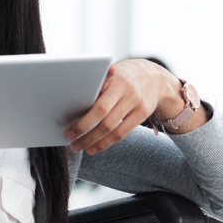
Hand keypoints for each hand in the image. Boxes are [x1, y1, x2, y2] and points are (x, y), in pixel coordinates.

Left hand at [65, 58, 181, 155]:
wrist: (155, 77)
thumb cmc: (124, 77)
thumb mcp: (111, 74)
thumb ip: (96, 85)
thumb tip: (72, 106)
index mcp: (113, 76)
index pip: (95, 97)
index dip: (82, 115)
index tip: (68, 126)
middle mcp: (126, 88)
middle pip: (102, 114)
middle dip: (83, 129)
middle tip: (69, 138)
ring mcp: (136, 102)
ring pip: (111, 127)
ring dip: (92, 140)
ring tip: (80, 146)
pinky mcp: (142, 113)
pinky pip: (121, 133)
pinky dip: (105, 143)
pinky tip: (94, 148)